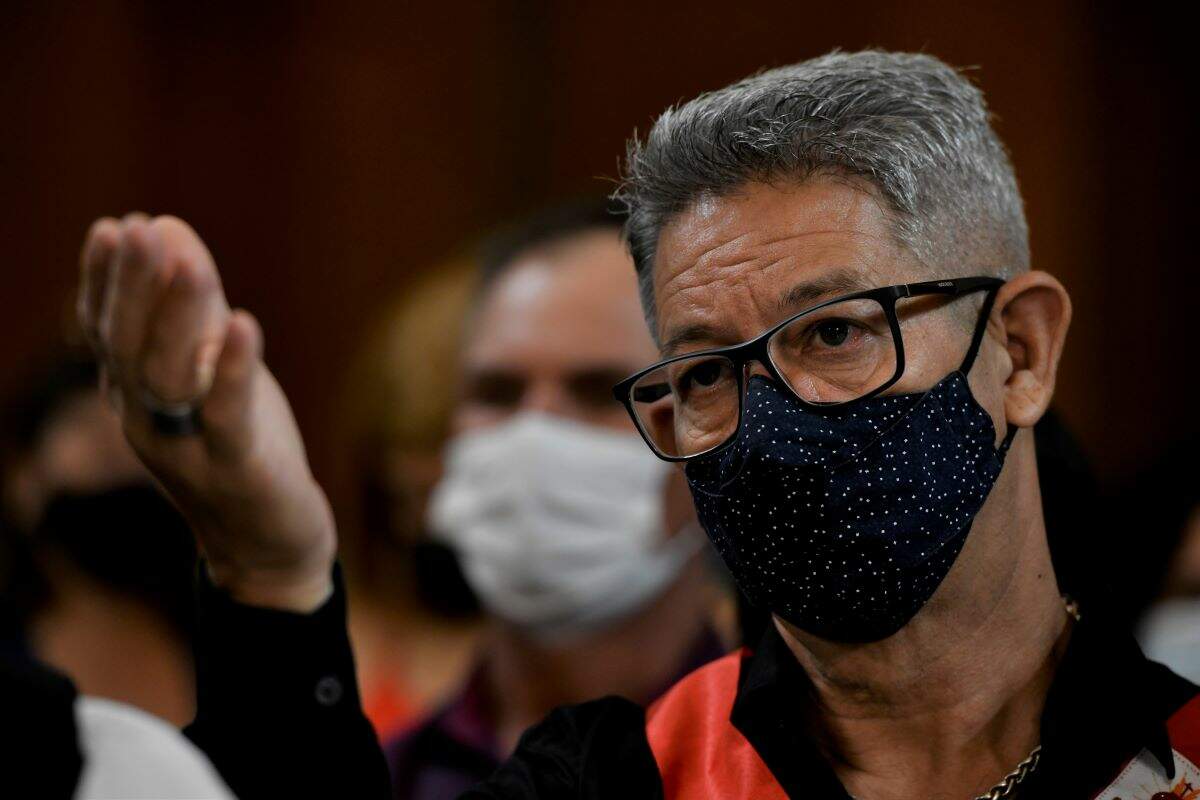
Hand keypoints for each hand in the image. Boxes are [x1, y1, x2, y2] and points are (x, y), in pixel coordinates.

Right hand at [78, 214, 335, 611]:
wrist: (267, 540)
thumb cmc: (239, 442)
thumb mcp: (215, 367)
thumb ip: (195, 304)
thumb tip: (171, 227)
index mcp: (135, 394)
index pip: (108, 331)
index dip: (107, 281)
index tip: (115, 228)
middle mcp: (147, 420)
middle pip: (127, 348)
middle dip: (132, 286)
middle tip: (140, 230)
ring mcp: (188, 448)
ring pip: (168, 379)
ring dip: (175, 317)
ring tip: (189, 263)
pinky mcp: (237, 468)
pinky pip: (227, 417)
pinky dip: (231, 369)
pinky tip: (242, 323)